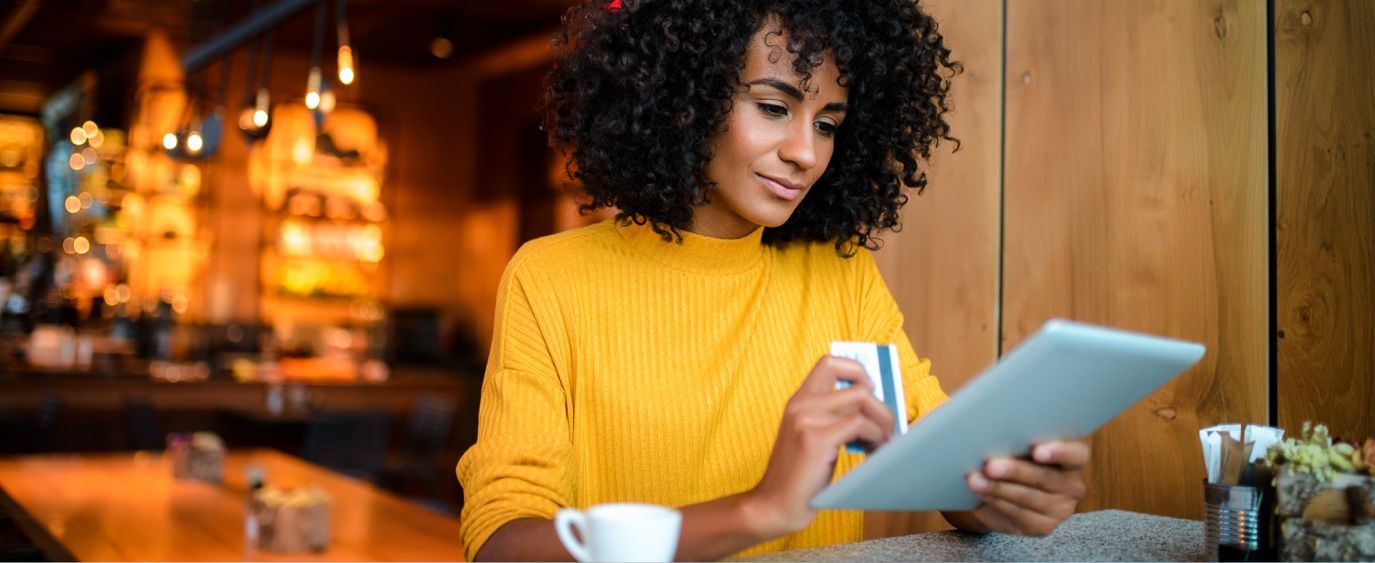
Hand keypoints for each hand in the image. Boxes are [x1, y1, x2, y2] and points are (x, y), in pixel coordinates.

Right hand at [746, 355, 895, 538]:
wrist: (775, 504)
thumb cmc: (799, 476)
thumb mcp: (812, 436)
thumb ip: (832, 418)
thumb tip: (871, 408)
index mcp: (798, 401)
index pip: (830, 362)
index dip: (856, 370)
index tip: (870, 390)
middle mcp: (801, 403)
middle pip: (858, 383)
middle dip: (881, 406)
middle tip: (886, 428)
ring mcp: (807, 418)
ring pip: (863, 401)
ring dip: (883, 423)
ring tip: (882, 443)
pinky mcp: (816, 438)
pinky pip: (860, 425)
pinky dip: (876, 438)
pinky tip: (873, 452)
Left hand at [963, 441, 1089, 535]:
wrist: (1002, 489)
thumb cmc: (1014, 456)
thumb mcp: (1019, 444)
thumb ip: (1017, 439)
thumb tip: (992, 433)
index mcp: (1074, 458)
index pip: (1077, 454)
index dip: (1059, 452)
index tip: (1037, 451)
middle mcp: (1072, 485)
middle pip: (1045, 477)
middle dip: (1015, 471)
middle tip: (990, 465)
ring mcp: (1061, 509)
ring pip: (1028, 498)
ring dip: (998, 488)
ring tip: (975, 479)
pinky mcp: (1043, 526)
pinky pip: (1018, 514)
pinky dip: (996, 501)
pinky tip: (981, 492)